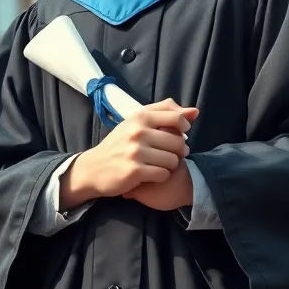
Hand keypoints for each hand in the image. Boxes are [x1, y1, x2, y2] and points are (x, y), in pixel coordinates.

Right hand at [59, 100, 197, 208]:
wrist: (93, 168)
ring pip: (173, 160)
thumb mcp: (137, 122)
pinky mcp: (135, 171)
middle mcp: (138, 132)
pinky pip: (163, 174)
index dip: (184, 128)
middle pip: (179, 142)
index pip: (178, 118)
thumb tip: (195, 111)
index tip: (179, 134)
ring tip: (159, 164)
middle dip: (178, 151)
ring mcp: (136, 152)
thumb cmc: (120, 144)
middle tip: (168, 154)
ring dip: (170, 165)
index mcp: (140, 117)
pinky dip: (161, 176)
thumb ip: (166, 113)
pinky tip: (151, 174)